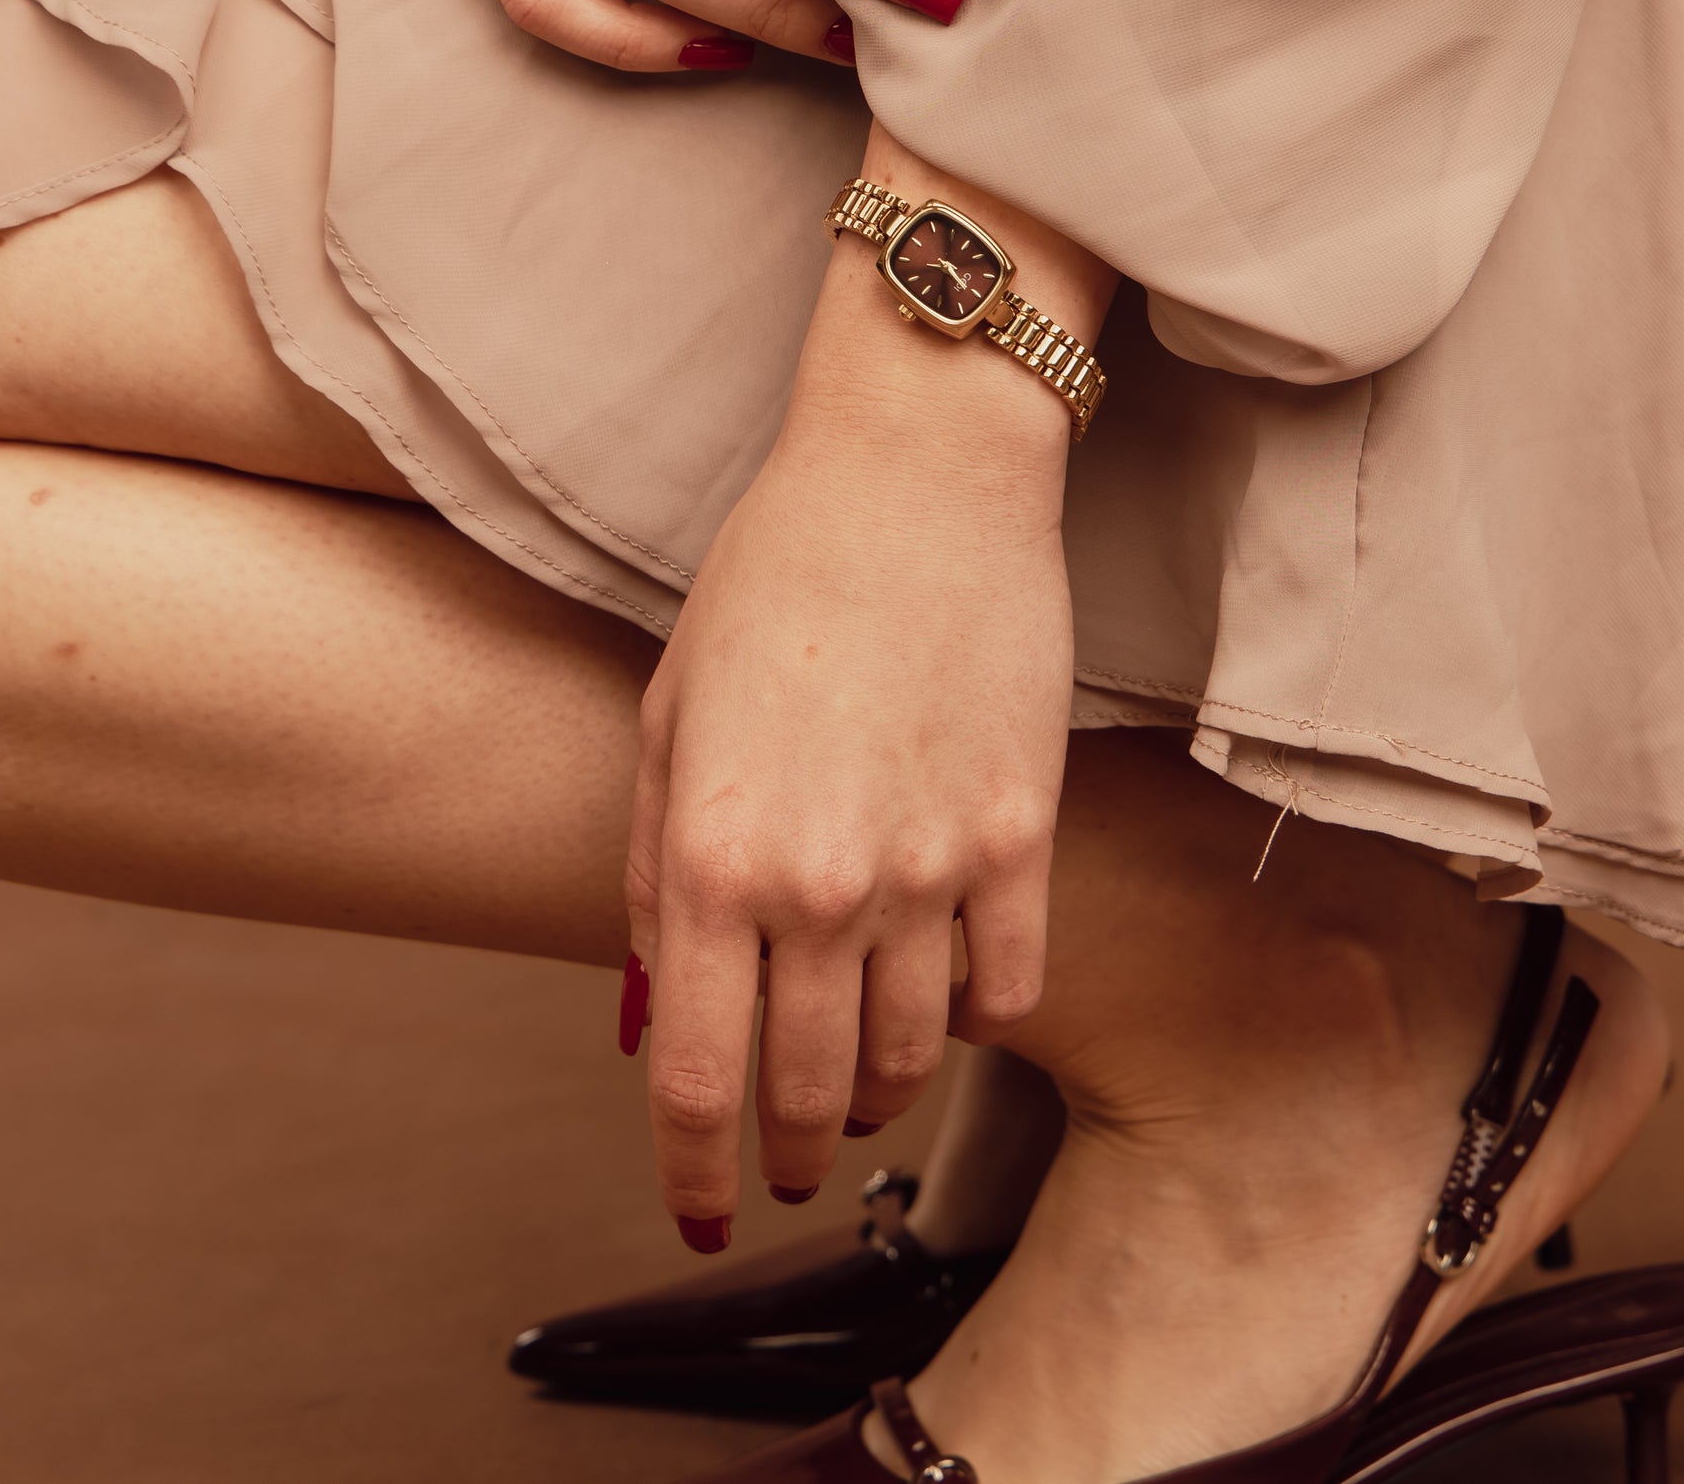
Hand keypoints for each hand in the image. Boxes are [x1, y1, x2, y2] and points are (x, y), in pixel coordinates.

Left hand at [624, 205, 1083, 1240]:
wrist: (919, 478)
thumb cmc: (778, 574)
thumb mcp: (672, 712)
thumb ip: (661, 865)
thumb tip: (664, 995)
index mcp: (719, 854)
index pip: (697, 1076)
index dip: (691, 1168)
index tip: (698, 1206)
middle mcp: (826, 884)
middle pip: (806, 1091)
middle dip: (781, 1149)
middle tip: (776, 1162)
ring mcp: (936, 868)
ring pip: (908, 1056)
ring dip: (871, 1095)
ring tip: (851, 1090)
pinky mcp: (1023, 835)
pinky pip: (1007, 990)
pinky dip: (970, 1025)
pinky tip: (942, 1009)